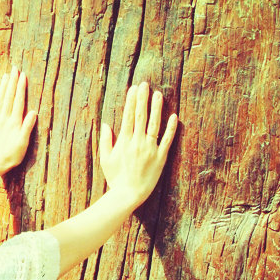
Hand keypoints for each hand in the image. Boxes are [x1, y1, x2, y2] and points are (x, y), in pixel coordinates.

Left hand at [0, 65, 37, 174]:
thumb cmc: (13, 155)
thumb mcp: (23, 143)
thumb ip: (27, 127)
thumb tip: (34, 112)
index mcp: (14, 122)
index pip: (18, 100)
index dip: (21, 87)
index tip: (23, 75)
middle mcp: (4, 119)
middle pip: (9, 97)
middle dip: (12, 82)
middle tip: (15, 68)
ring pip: (0, 100)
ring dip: (3, 87)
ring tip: (6, 75)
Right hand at [99, 81, 177, 208]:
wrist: (128, 194)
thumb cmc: (115, 178)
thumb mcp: (105, 159)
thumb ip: (105, 141)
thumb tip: (106, 124)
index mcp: (123, 142)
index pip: (128, 116)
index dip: (131, 101)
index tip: (133, 89)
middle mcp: (137, 142)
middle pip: (140, 116)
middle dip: (142, 99)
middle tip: (145, 84)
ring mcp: (150, 149)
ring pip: (154, 124)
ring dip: (156, 108)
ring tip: (158, 94)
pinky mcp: (160, 157)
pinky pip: (167, 140)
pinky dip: (171, 128)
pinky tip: (174, 116)